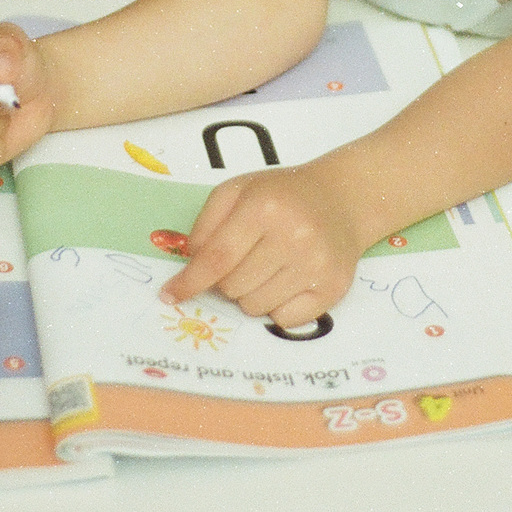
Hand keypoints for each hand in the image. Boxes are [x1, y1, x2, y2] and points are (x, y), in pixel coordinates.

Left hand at [160, 164, 367, 327]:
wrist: (342, 199)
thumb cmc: (281, 195)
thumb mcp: (237, 191)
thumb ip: (206, 225)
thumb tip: (190, 268)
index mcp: (264, 207)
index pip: (217, 257)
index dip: (190, 281)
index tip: (169, 297)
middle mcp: (294, 236)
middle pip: (232, 287)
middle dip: (227, 279)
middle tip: (246, 258)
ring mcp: (316, 264)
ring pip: (255, 307)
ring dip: (251, 294)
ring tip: (268, 267)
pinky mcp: (334, 288)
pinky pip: (284, 320)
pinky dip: (277, 307)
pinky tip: (288, 280)